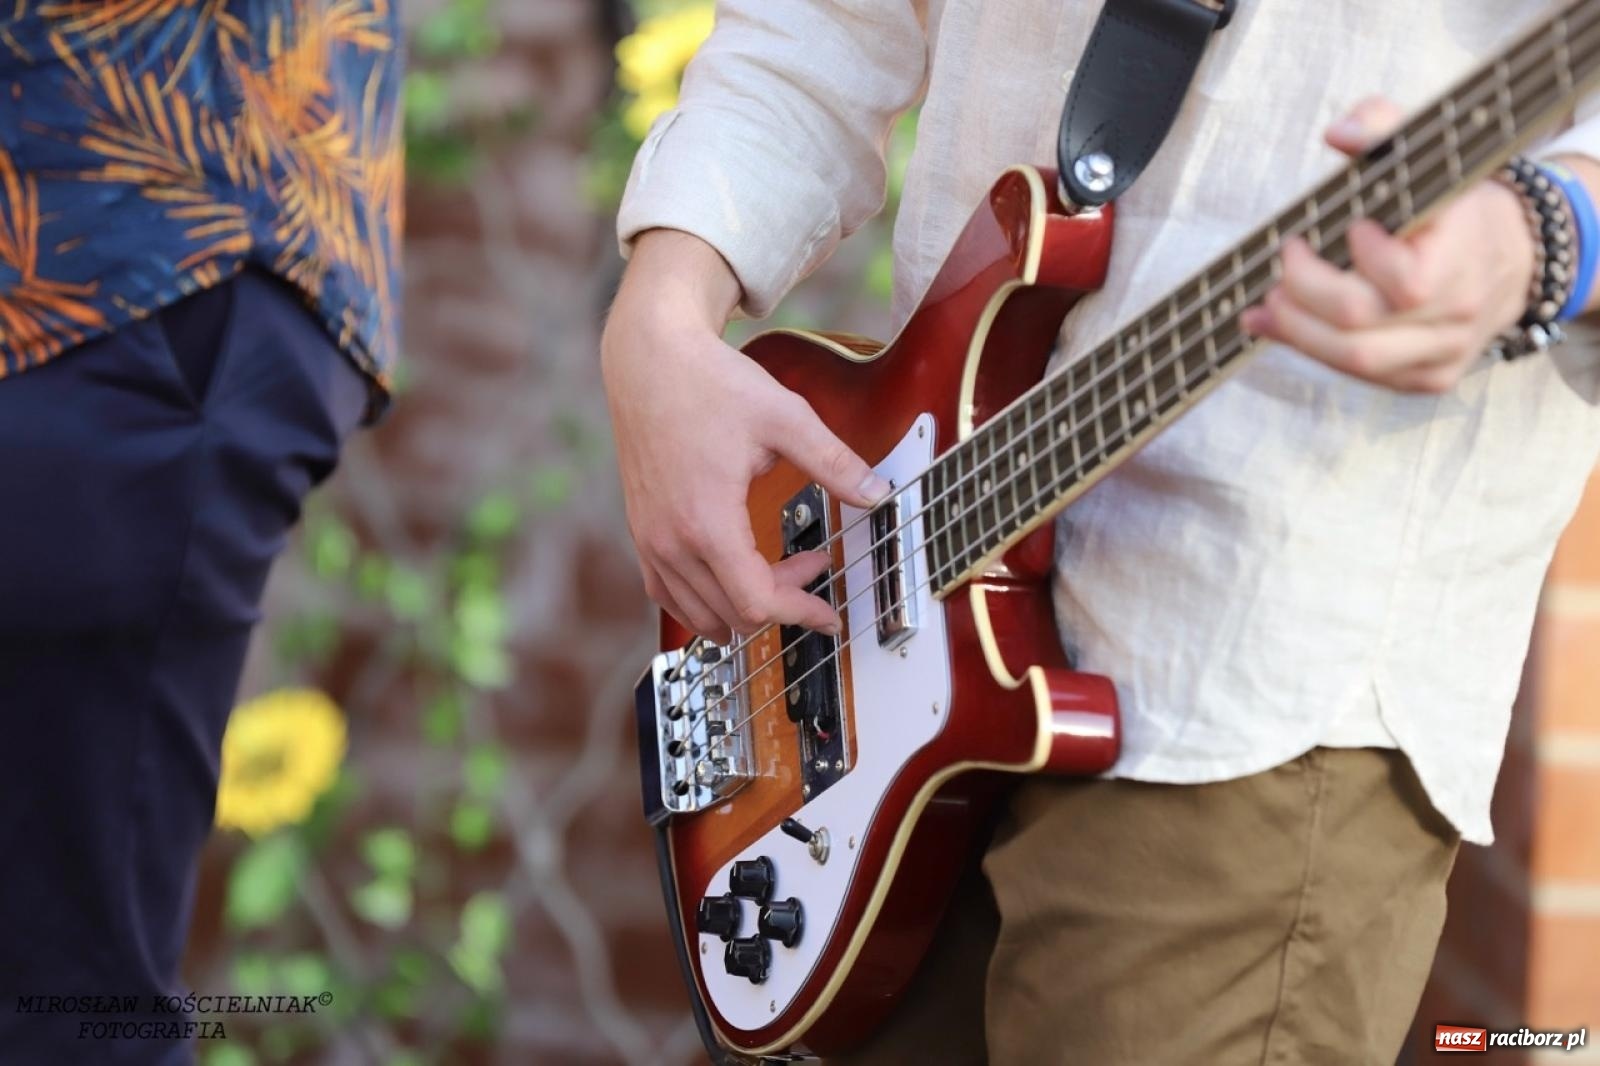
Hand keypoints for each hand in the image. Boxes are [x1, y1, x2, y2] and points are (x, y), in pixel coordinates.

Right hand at [602, 230, 889, 642]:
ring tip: (778, 572)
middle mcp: (671, 541)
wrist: (650, 360)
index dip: (800, 614)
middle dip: (782, 601)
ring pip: (698, 613)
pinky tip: (729, 580)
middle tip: (813, 565)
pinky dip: (702, 602)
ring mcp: (650, 540)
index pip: (756, 602)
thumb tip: (877, 493)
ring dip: (743, 606)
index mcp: (707, 521)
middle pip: (732, 614)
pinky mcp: (642, 532)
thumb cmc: (710, 384)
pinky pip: (667, 593)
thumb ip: (834, 462)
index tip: (829, 613)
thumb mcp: (785, 418)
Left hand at [1240, 97, 1537, 392]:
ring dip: (1297, 329)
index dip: (1361, 256)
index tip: (1348, 227)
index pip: (1404, 280)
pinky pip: (1361, 375)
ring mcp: (1444, 353)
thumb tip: (1340, 134)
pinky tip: (1280, 324)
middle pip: (1359, 325)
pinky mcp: (1428, 379)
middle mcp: (1458, 313)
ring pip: (1355, 359)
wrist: (1516, 256)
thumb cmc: (1458, 207)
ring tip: (1272, 299)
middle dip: (1303, 293)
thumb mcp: (1430, 155)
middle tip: (1286, 261)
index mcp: (1464, 256)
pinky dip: (1311, 349)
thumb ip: (1384, 128)